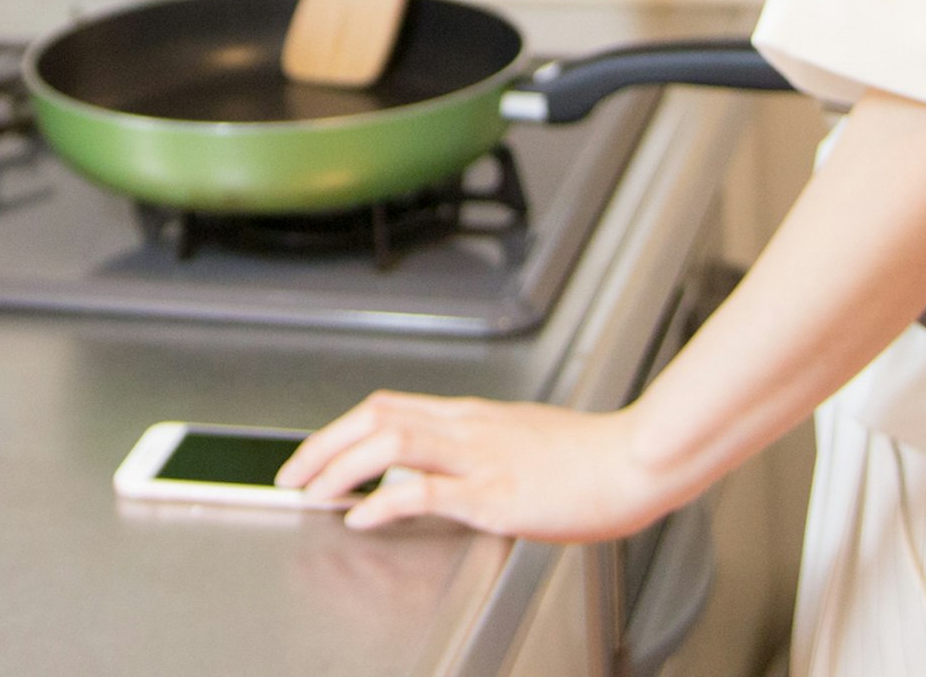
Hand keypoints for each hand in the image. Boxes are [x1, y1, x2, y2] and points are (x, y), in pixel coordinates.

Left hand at [279, 392, 681, 541]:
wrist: (633, 462)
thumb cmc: (589, 458)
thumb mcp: (524, 442)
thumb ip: (477, 450)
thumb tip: (435, 471)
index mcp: (473, 416)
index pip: (389, 407)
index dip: (342, 429)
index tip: (314, 455)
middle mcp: (468, 428)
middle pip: (376, 418)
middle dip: (323, 445)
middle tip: (292, 476)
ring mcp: (480, 459)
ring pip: (390, 444)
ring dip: (340, 466)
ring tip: (312, 493)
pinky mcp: (494, 494)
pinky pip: (426, 492)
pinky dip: (384, 502)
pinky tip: (363, 517)